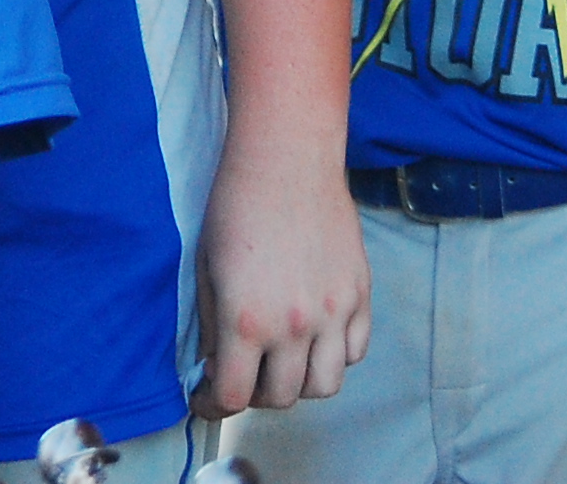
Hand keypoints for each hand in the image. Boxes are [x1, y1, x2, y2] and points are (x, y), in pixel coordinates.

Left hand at [189, 135, 370, 417]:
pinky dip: (335, 355)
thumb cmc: (236, 205)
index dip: (213, 406)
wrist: (286, 159)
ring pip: (325, 385)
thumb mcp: (206, 269)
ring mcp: (334, 313)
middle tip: (245, 373)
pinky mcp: (361, 295)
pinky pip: (355, 351)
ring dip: (300, 381)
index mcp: (246, 321)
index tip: (207, 400)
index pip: (233, 398)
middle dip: (257, 394)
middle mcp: (294, 326)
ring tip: (284, 359)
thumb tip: (216, 366)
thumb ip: (211, 326)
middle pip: (282, 398)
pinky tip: (315, 335)